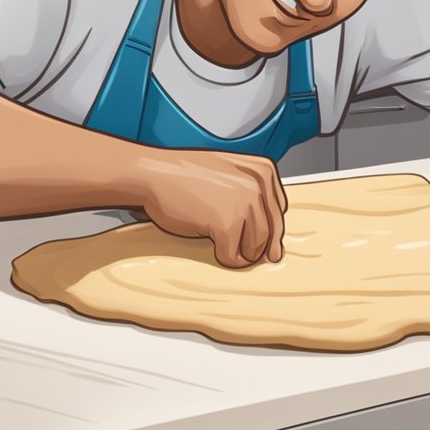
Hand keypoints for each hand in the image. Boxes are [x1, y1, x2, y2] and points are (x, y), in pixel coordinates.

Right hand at [136, 149, 286, 267]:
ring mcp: (244, 204)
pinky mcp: (228, 224)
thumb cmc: (183, 176)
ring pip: (256, 248)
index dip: (269, 230)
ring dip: (241, 255)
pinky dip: (225, 259)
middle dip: (258, 248)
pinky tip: (214, 250)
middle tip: (247, 257)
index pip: (278, 212)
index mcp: (263, 170)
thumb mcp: (228, 173)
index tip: (263, 243)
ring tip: (224, 248)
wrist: (151, 174)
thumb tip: (269, 233)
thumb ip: (251, 193)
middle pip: (270, 232)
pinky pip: (235, 257)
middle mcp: (259, 185)